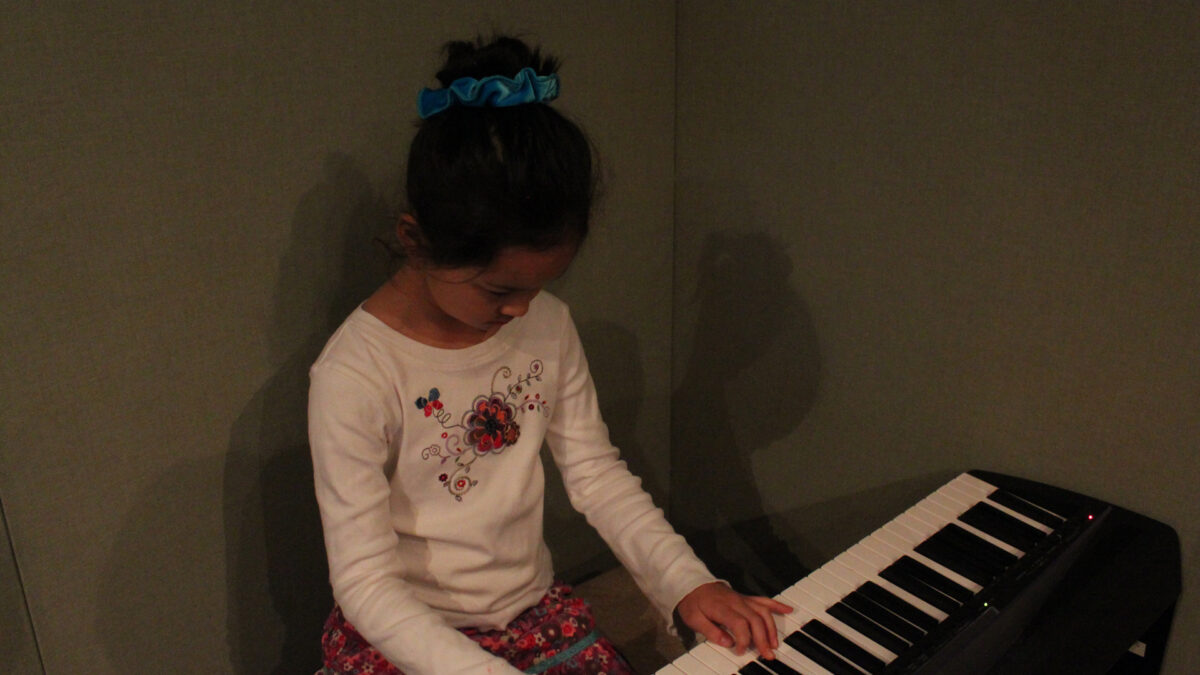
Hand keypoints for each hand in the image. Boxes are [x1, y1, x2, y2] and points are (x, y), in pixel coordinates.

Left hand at [675, 582, 792, 659]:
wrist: (692, 584)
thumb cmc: (693, 603)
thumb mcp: (693, 619)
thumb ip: (710, 631)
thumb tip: (727, 643)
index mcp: (722, 608)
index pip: (740, 623)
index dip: (744, 639)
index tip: (740, 651)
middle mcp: (736, 602)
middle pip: (755, 619)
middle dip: (763, 638)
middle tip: (767, 654)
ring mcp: (742, 599)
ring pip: (763, 611)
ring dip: (771, 628)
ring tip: (774, 644)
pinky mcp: (746, 598)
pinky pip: (763, 600)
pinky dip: (777, 605)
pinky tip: (788, 610)